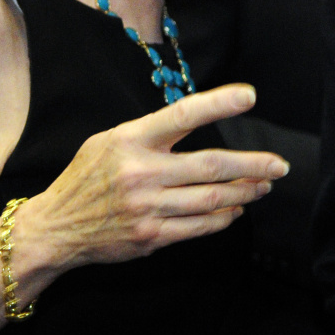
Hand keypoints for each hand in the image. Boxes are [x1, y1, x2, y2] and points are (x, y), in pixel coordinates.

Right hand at [28, 84, 288, 269]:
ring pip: (211, 199)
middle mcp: (142, 173)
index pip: (183, 115)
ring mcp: (148, 208)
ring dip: (245, 192)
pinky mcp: (151, 237)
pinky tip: (237, 209)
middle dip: (251, 165)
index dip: (218, 103)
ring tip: (264, 185)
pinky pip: (199, 227)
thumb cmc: (87, 176)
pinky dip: (223, 218)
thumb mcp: (110, 139)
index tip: (249, 96)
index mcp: (132, 139)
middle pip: (210, 166)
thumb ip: (151, 132)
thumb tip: (195, 120)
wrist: (55, 227)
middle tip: (279, 164)